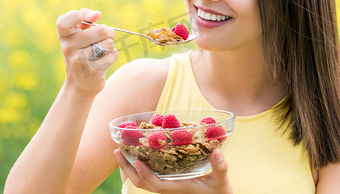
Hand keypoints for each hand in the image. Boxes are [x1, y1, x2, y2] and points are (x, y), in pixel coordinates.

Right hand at [56, 8, 117, 95]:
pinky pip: (113, 55)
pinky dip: (113, 56)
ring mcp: (79, 60)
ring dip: (110, 46)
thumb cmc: (82, 52)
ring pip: (109, 43)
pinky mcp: (92, 71)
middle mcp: (68, 47)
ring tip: (101, 52)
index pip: (64, 21)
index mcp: (64, 36)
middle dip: (109, 32)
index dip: (75, 16)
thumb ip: (86, 18)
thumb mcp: (79, 34)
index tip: (82, 19)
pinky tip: (103, 61)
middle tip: (104, 38)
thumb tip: (96, 14)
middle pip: (101, 30)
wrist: (80, 83)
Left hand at [114, 148, 232, 193]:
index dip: (145, 175)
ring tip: (120, 151)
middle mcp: (169, 189)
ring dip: (129, 168)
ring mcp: (166, 187)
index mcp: (178, 189)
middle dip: (127, 169)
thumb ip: (220, 167)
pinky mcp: (167, 183)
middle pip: (142, 184)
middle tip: (117, 151)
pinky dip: (138, 168)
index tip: (136, 162)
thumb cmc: (219, 192)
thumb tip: (218, 152)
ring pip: (142, 182)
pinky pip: (148, 178)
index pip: (157, 185)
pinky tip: (135, 155)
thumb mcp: (222, 181)